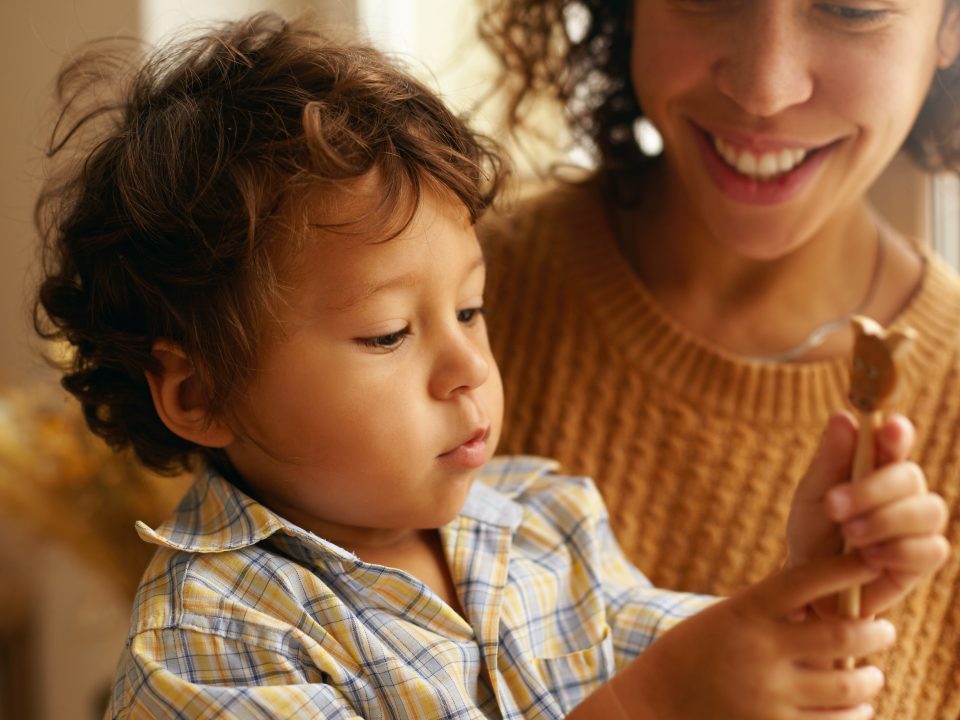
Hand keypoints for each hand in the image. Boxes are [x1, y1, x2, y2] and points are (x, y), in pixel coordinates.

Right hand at [607, 555, 894, 719]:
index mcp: (744, 612)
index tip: (872, 561)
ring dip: (869, 679)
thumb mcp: (723, 618)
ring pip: (847, 686)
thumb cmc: (691, 654)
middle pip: (841, 635)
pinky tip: (857, 708)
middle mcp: (760, 650)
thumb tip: (820, 596)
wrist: (654, 704)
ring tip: (872, 675)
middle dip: (874, 632)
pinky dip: (854, 714)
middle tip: (884, 630)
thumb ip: (767, 610)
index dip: (844, 568)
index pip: (805, 580)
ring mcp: (769, 694)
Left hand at [786, 412, 948, 616]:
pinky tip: (870, 559)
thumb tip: (843, 417)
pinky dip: (899, 552)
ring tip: (850, 535)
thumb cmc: (812, 531)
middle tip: (834, 507)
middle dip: (872, 490)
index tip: (889, 428)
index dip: (897, 433)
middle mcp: (902, 491)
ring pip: (928, 510)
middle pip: (910, 476)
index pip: (895, 440)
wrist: (812, 584)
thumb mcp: (812, 494)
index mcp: (874, 466)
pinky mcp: (924, 559)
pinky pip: (932, 549)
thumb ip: (830, 459)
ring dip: (885, 522)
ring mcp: (918, 525)